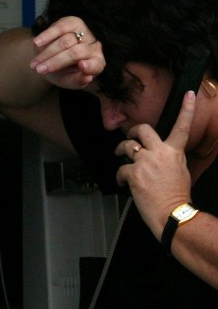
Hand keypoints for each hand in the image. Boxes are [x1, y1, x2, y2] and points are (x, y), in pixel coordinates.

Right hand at [29, 16, 104, 90]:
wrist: (50, 58)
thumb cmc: (62, 73)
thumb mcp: (68, 81)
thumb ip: (76, 81)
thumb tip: (87, 78)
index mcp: (96, 62)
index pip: (96, 64)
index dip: (90, 66)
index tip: (82, 66)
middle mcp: (93, 46)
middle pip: (76, 53)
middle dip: (56, 62)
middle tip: (40, 70)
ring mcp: (83, 33)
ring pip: (66, 41)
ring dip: (47, 53)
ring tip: (34, 63)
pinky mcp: (71, 23)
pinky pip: (60, 28)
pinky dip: (47, 35)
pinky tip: (37, 43)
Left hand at [115, 90, 195, 238]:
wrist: (173, 213)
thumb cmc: (176, 195)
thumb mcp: (180, 171)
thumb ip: (170, 157)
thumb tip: (162, 153)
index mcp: (174, 152)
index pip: (181, 127)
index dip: (186, 109)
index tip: (188, 95)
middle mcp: (159, 153)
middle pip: (142, 129)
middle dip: (132, 130)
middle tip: (129, 136)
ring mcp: (145, 162)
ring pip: (126, 147)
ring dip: (121, 152)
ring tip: (122, 161)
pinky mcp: (133, 173)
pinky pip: (120, 169)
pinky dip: (120, 177)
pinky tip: (125, 184)